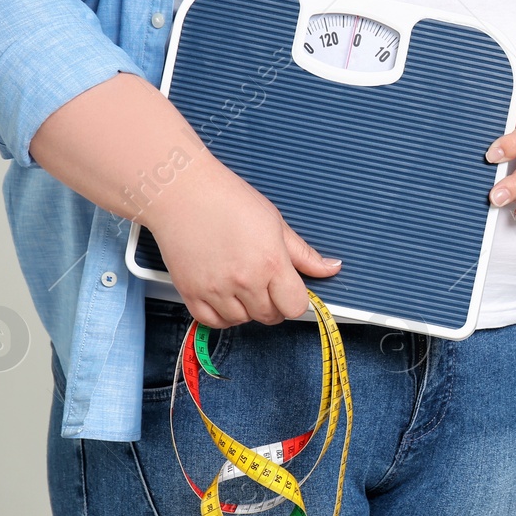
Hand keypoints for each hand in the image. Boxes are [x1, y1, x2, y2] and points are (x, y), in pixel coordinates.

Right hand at [142, 154, 340, 328]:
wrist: (184, 193)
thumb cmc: (228, 200)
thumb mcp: (276, 223)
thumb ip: (304, 254)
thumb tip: (331, 268)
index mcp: (271, 262)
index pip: (295, 306)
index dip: (295, 300)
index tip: (289, 290)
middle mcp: (244, 280)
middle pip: (270, 316)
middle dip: (273, 304)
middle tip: (265, 282)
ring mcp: (216, 289)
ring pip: (242, 321)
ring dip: (246, 309)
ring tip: (242, 283)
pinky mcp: (191, 292)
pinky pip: (212, 322)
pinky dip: (221, 315)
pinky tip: (225, 295)